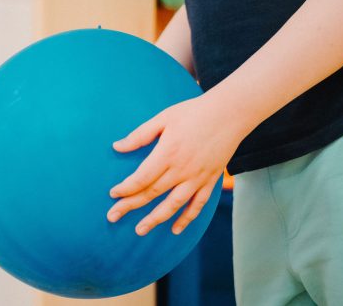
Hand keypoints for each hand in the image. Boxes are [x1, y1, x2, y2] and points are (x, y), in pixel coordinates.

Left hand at [106, 95, 247, 235]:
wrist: (230, 113)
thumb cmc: (194, 112)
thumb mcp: (163, 118)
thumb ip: (140, 135)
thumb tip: (117, 147)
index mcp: (168, 152)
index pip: (142, 177)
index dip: (126, 188)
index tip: (113, 194)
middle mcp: (182, 169)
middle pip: (152, 192)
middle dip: (130, 206)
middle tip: (112, 216)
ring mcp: (198, 177)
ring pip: (173, 204)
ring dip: (155, 219)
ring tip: (140, 230)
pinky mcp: (211, 180)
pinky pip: (198, 204)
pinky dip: (187, 218)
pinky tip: (175, 229)